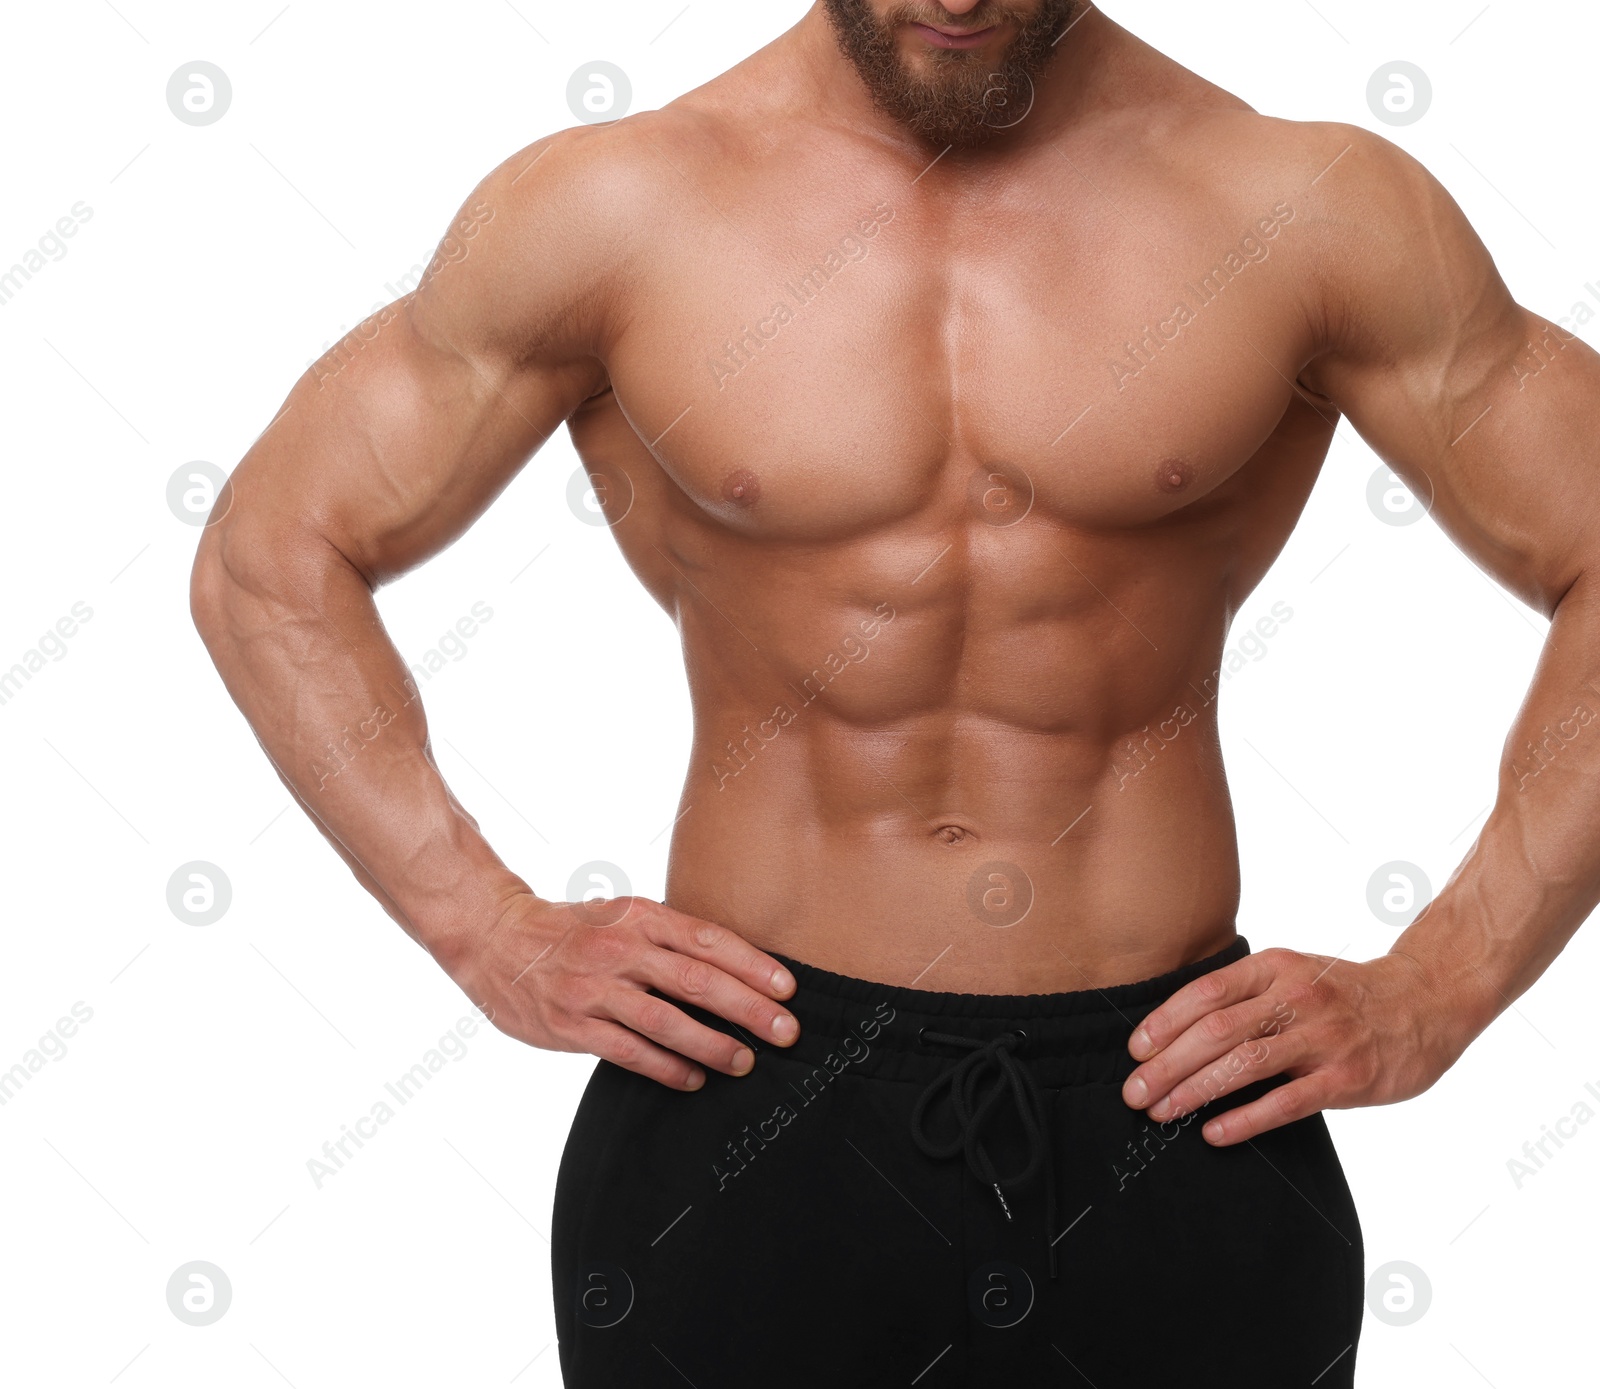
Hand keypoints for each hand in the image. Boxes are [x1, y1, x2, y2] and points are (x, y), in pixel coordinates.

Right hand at [445, 891, 799, 1089]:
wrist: (496, 938)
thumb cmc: (576, 930)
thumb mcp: (623, 915)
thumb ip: (669, 939)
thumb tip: (737, 970)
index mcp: (638, 916)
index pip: (707, 939)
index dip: (752, 965)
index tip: (788, 989)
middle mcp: (618, 949)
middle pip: (695, 981)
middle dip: (747, 1009)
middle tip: (785, 1032)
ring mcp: (592, 989)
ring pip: (664, 1021)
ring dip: (711, 1045)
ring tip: (744, 1063)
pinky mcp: (570, 1025)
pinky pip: (628, 1051)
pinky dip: (666, 1067)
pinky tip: (693, 1079)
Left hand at [1119, 947, 1458, 1145]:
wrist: (1424, 1002)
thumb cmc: (1342, 995)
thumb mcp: (1292, 974)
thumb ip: (1245, 995)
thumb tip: (1176, 1032)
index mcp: (1275, 967)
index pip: (1206, 993)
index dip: (1165, 1023)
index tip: (1135, 1051)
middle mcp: (1296, 997)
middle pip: (1216, 1031)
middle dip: (1167, 1064)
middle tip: (1134, 1092)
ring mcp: (1324, 1037)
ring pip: (1245, 1065)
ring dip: (1195, 1091)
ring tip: (1162, 1112)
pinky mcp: (1348, 1077)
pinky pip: (1287, 1102)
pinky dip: (1246, 1119)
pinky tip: (1215, 1133)